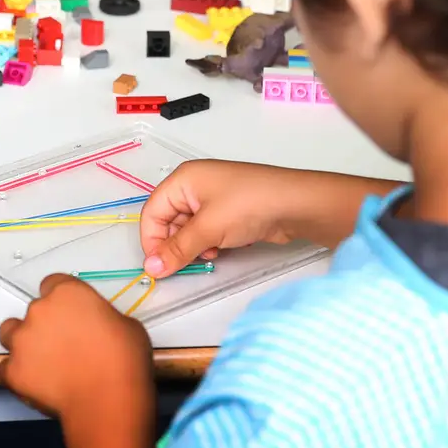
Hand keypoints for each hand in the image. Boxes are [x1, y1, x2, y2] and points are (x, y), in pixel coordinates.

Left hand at [0, 274, 151, 421]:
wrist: (107, 400)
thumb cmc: (123, 362)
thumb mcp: (126, 326)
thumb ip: (102, 318)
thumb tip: (99, 327)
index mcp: (67, 293)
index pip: (53, 284)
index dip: (61, 301)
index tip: (69, 313)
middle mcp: (39, 310)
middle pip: (34, 309)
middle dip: (46, 324)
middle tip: (65, 344)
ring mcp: (22, 340)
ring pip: (9, 332)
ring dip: (23, 341)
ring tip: (42, 360)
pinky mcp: (13, 370)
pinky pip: (5, 368)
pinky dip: (17, 374)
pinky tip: (36, 382)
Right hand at [140, 161, 401, 277]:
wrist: (296, 205)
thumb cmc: (249, 205)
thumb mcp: (208, 228)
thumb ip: (178, 249)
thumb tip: (152, 268)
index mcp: (183, 179)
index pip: (152, 212)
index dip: (151, 240)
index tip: (157, 266)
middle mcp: (195, 186)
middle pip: (169, 221)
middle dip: (175, 244)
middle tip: (185, 263)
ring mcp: (214, 198)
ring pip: (188, 229)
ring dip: (193, 246)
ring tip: (208, 254)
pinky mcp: (229, 212)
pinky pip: (206, 231)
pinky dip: (209, 243)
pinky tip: (220, 250)